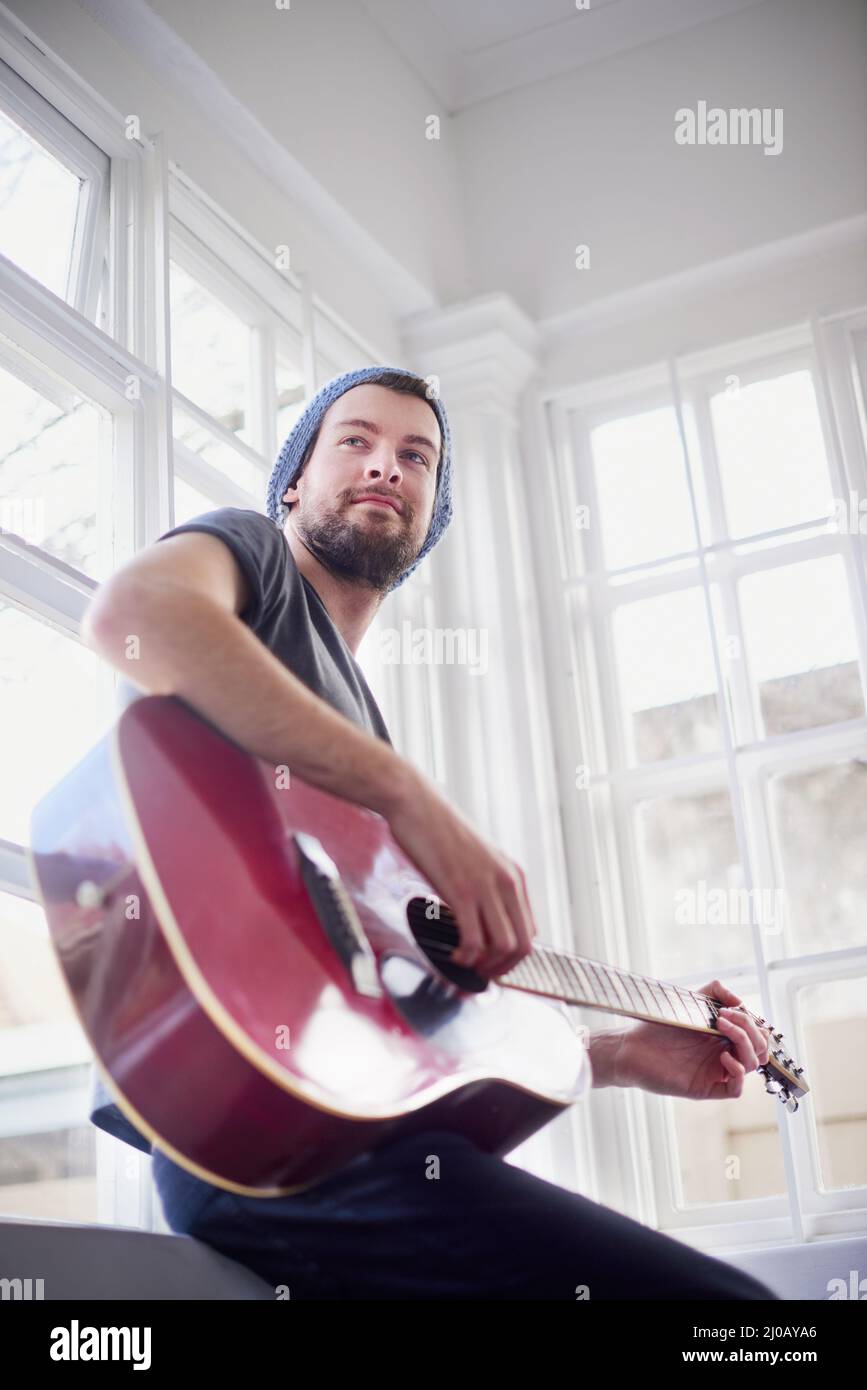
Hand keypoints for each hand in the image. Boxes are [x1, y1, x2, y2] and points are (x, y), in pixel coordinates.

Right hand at [384, 767, 537, 977]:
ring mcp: (485, 886)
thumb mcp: (475, 859)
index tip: (491, 963)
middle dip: (503, 968)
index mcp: (513, 875)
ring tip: (466, 966)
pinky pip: (475, 940)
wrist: (416, 804)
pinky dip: (467, 957)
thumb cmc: (437, 830)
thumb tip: (479, 916)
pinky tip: (455, 956)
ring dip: (486, 966)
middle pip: (523, 944)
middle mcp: (506, 881)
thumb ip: (485, 885)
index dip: (512, 956)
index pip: (529, 930)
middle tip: (481, 974)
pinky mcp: (461, 890)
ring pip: (504, 946)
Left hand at [615, 978, 771, 1099]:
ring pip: (751, 1065)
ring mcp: (715, 1071)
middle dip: (751, 1030)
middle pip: (760, 1049)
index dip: (753, 1022)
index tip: (735, 1009)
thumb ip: (715, 992)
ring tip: (721, 1028)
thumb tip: (740, 1001)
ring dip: (744, 1044)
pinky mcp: (705, 1087)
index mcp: (723, 1036)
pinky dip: (737, 1072)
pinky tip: (722, 1056)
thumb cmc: (659, 1025)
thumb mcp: (690, 1001)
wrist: (632, 1045)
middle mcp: (723, 1054)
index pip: (756, 1034)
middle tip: (728, 1017)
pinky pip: (736, 1089)